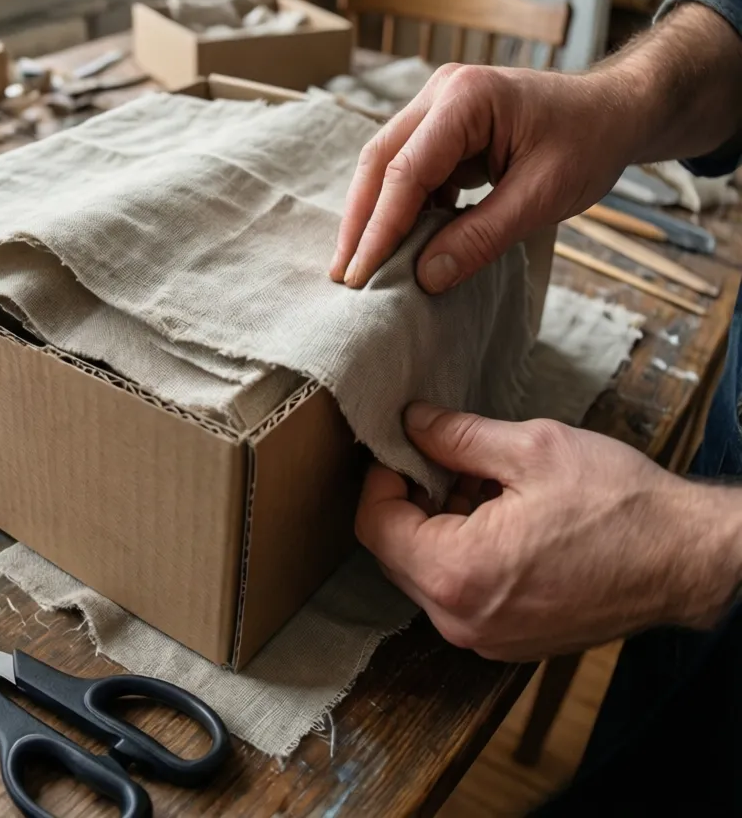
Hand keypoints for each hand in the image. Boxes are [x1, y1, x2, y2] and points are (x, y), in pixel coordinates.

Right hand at [331, 2, 741, 292]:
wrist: (615, 110)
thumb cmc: (589, 142)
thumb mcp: (542, 196)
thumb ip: (482, 237)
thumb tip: (424, 277)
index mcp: (466, 100)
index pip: (405, 172)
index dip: (380, 228)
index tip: (362, 275)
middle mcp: (440, 94)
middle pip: (378, 162)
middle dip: (359, 222)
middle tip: (343, 275)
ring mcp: (437, 107)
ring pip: (385, 166)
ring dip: (372, 216)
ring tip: (358, 266)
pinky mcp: (441, 127)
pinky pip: (407, 170)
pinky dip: (399, 209)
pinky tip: (394, 245)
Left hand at [356, 403, 741, 660]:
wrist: (688, 560)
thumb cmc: (619, 505)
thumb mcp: (530, 450)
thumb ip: (455, 436)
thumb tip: (412, 422)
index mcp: (457, 573)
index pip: (374, 525)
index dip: (381, 478)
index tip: (404, 449)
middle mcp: (461, 620)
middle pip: (394, 552)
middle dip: (411, 500)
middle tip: (444, 461)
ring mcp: (486, 638)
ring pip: (426, 572)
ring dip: (439, 524)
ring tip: (482, 483)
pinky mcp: (509, 641)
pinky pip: (460, 592)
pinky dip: (464, 552)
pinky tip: (501, 515)